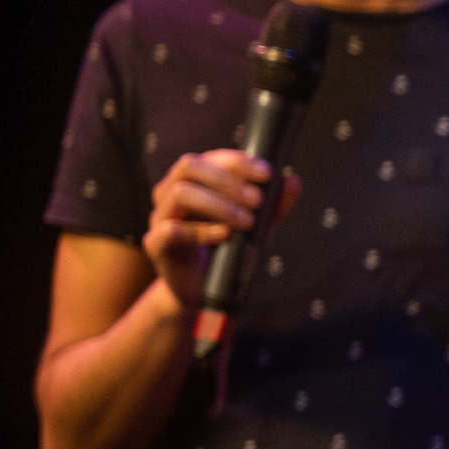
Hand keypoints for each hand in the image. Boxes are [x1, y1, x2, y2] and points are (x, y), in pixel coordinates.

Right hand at [144, 149, 291, 309]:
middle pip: (188, 166)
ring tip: (246, 221)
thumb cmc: (227, 250)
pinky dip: (201, 231)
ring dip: (218, 204)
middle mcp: (171, 193)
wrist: (203, 290)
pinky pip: (170, 230)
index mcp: (193, 182)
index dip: (238, 161)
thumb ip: (274, 204)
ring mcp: (160, 217)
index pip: (210, 158)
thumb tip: (293, 180)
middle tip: (257, 201)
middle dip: (227, 180)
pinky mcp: (155, 244)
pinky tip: (224, 236)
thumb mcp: (258, 225)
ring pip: (179, 193)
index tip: (266, 174)